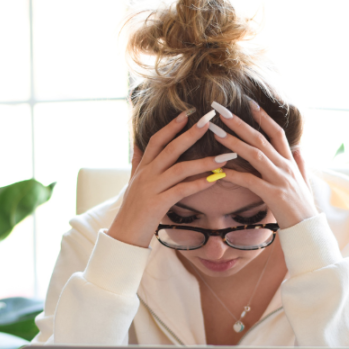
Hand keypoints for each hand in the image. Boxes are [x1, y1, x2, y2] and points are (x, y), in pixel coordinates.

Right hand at [107, 111, 231, 247]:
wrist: (123, 235)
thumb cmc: (132, 210)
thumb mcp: (132, 182)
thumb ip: (137, 162)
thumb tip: (136, 143)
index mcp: (143, 168)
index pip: (157, 140)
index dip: (171, 126)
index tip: (187, 113)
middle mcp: (147, 174)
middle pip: (170, 149)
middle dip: (190, 134)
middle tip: (208, 120)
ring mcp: (152, 188)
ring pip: (179, 169)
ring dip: (203, 161)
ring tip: (224, 156)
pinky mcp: (158, 204)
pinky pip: (182, 190)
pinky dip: (199, 184)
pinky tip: (215, 179)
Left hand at [209, 102, 318, 228]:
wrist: (308, 229)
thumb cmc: (302, 207)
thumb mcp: (304, 181)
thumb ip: (301, 163)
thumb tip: (299, 149)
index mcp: (291, 162)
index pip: (278, 133)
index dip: (264, 118)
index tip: (250, 104)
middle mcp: (285, 167)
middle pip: (261, 139)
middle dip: (240, 123)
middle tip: (221, 111)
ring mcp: (280, 180)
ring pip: (255, 155)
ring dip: (234, 142)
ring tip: (216, 132)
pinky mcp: (273, 195)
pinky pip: (250, 181)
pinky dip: (234, 174)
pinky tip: (220, 170)